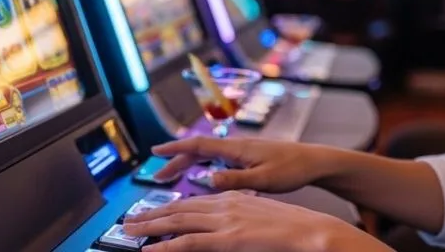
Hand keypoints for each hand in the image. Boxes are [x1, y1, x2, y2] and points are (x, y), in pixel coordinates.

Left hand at [123, 191, 391, 251]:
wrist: (315, 231)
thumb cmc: (295, 229)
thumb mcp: (262, 218)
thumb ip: (242, 220)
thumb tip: (230, 231)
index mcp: (234, 198)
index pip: (194, 202)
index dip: (170, 208)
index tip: (153, 213)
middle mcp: (226, 204)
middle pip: (180, 208)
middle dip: (152, 214)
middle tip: (130, 221)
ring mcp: (226, 220)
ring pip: (179, 222)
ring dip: (151, 226)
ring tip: (130, 231)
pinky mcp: (230, 238)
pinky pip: (191, 243)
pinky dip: (167, 246)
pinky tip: (151, 251)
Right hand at [150, 136, 327, 192]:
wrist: (313, 161)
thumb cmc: (292, 169)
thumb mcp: (264, 179)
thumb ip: (236, 180)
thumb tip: (207, 180)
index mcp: (236, 149)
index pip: (198, 144)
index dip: (175, 148)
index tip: (155, 151)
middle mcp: (236, 147)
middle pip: (198, 150)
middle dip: (176, 160)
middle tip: (157, 175)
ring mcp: (241, 152)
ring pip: (206, 155)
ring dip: (187, 164)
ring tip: (172, 177)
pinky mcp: (247, 158)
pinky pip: (217, 160)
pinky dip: (202, 167)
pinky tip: (199, 178)